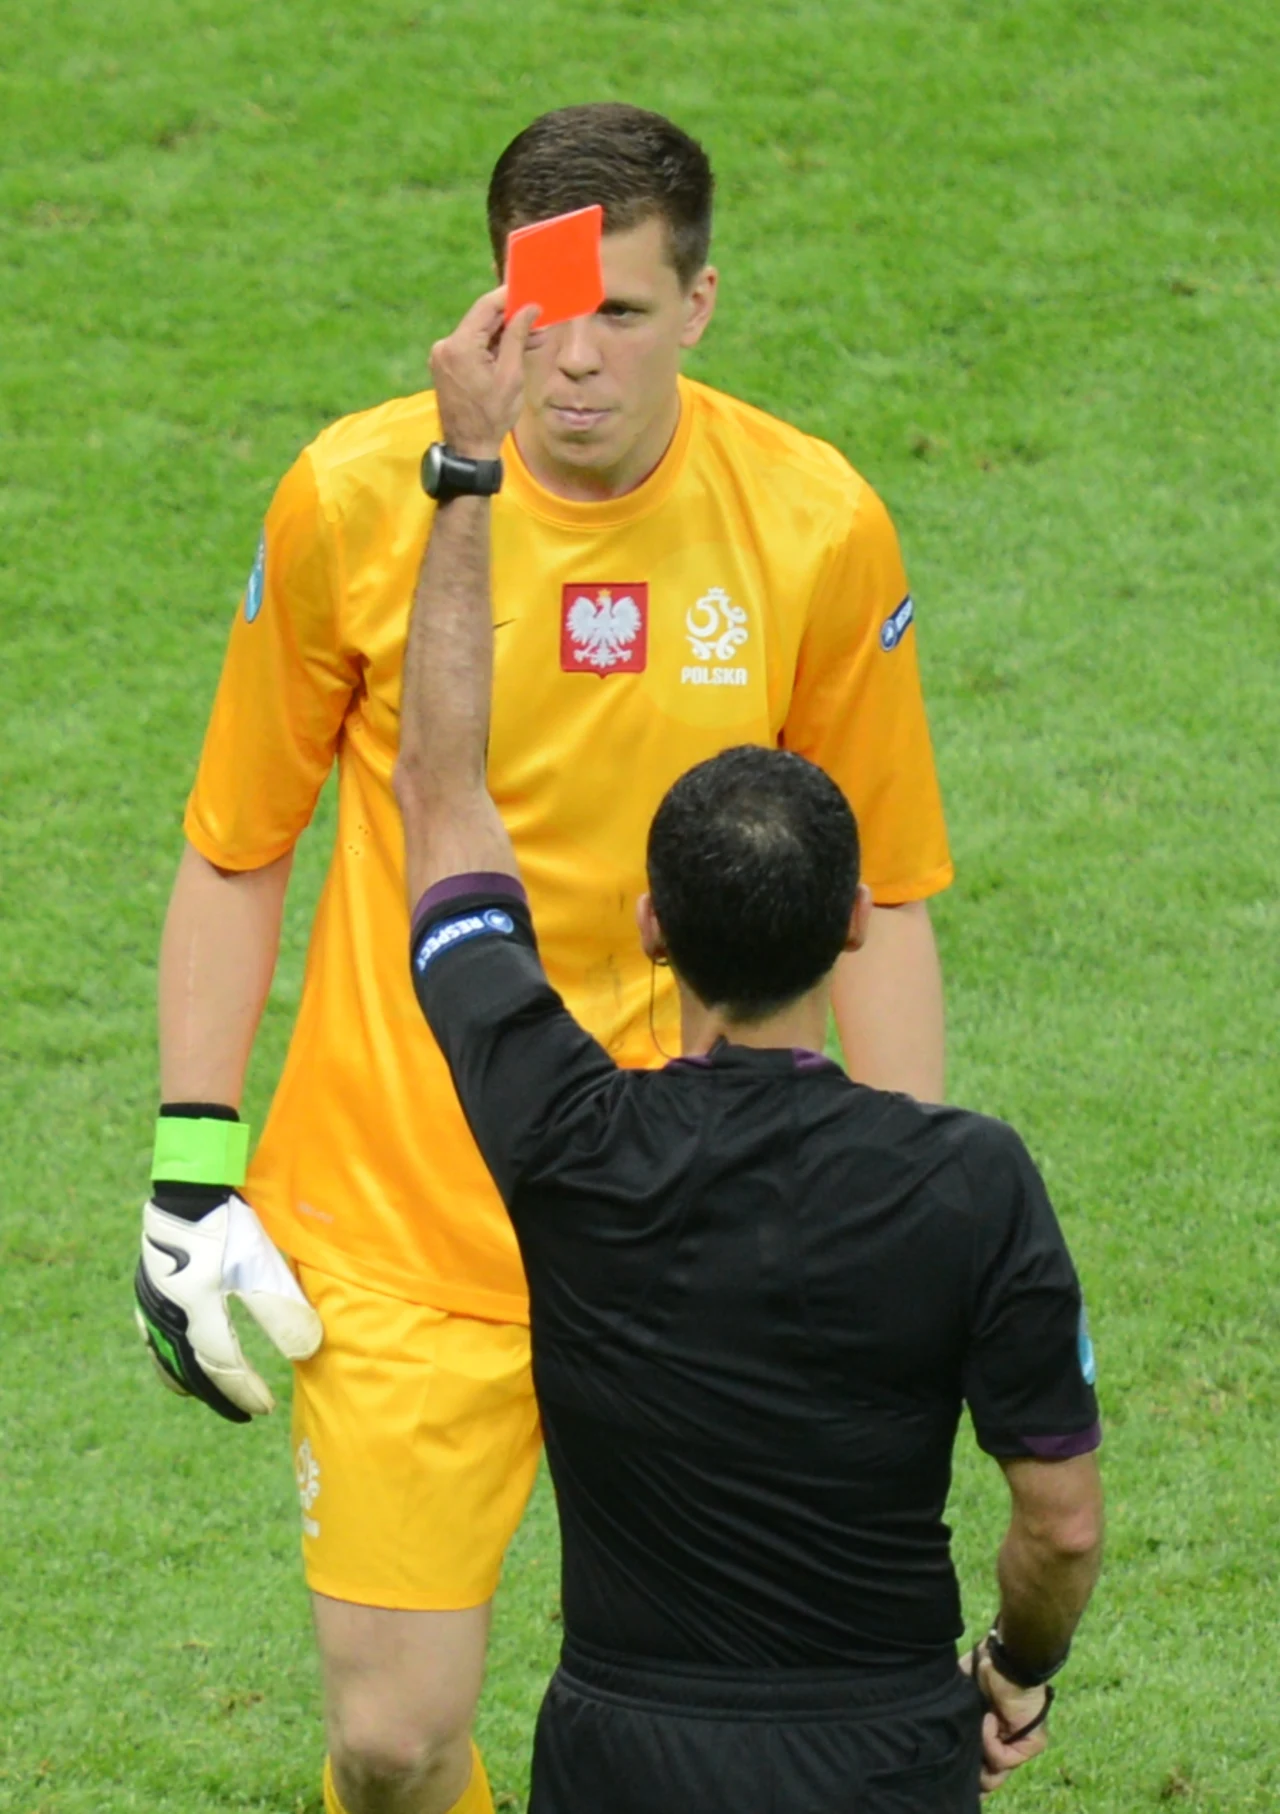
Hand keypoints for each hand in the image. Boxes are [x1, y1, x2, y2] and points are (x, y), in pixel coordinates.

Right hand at [135, 1194, 322, 1422]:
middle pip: (192, 1370)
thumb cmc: (230, 1225)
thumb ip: (282, 1309)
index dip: (243, 1391)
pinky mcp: (148, 1290)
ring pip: (168, 1358)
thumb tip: (309, 1350)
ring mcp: (153, 1304)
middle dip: (220, 1394)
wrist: (188, 1188)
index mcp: (196, 1313)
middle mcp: (168, 1316)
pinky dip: (170, 1358)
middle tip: (243, 1414)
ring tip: (210, 1393)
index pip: (222, 1366)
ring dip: (193, 1379)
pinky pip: (155, 1338)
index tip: (265, 1408)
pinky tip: (179, 1358)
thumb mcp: (261, 1265)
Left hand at [429, 288, 539, 459]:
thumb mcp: (511, 375)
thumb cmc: (492, 416)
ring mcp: (442, 355)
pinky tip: (512, 350)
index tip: (528, 291)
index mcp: (460, 346)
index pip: (485, 307)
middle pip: (481, 319)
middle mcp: (445, 346)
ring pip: (478, 333)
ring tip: (531, 337)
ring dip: (502, 334)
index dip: (508, 296)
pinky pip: (471, 347)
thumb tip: (530, 308)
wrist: (469, 448)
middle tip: (537, 317)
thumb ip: (517, 337)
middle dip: (509, 318)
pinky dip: (491, 347)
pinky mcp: (445, 365)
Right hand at [961, 1643, 1051, 1795]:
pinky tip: (988, 1717)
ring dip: (979, 1751)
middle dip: (972, 1773)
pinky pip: (1003, 1759)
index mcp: (990, 1732)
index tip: (949, 1768)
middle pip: (987, 1779)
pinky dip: (990, 1739)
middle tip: (960, 1757)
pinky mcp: (1031, 1744)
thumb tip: (937, 1742)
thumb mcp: (961, 1696)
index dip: (964, 1771)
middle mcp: (1005, 1741)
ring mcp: (1020, 1744)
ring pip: (995, 1775)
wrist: (1003, 1658)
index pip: (980, 1765)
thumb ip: (956, 1719)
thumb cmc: (979, 1670)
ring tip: (977, 1724)